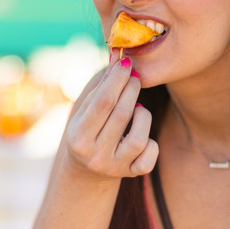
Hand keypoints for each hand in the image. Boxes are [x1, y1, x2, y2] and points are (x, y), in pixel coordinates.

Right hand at [63, 55, 158, 178]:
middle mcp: (94, 155)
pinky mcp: (131, 174)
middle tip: (135, 77)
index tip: (126, 62)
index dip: (117, 79)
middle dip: (131, 89)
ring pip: (139, 138)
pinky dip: (151, 144)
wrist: (86, 170)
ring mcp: (114, 168)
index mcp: (78, 137)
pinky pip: (149, 158)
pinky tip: (142, 135)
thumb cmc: (89, 127)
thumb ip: (102, 83)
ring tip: (138, 108)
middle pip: (121, 115)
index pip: (102, 102)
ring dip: (143, 115)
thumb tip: (117, 53)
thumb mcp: (88, 108)